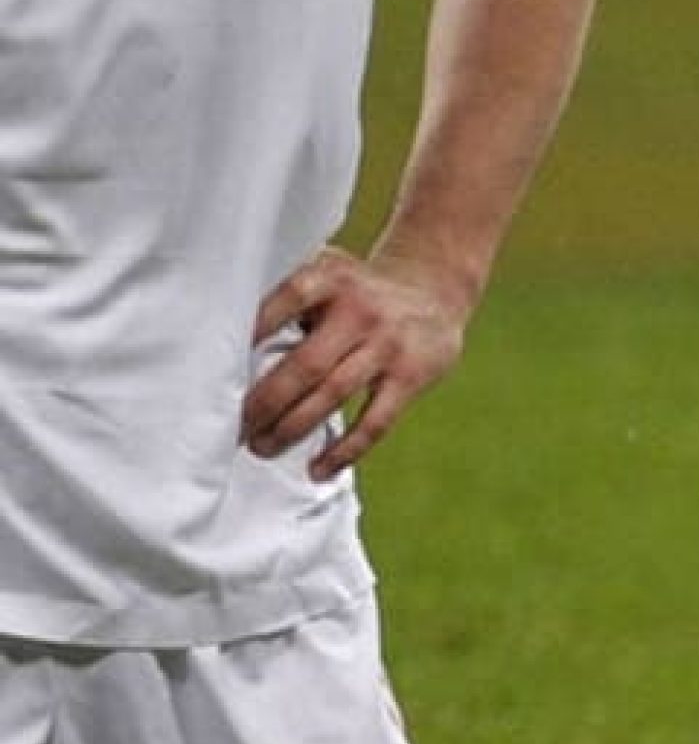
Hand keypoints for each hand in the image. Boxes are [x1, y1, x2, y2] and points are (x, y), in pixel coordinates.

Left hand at [241, 245, 467, 482]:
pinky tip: (318, 468)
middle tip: (234, 431)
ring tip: (262, 449)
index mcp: (331, 278)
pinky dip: (345, 450)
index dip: (254, 331)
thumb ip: (286, 298)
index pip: (287, 300)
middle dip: (264, 404)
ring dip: (292, 429)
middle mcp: (360, 309)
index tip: (219, 366)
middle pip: (305, 364)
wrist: (434, 291)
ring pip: (333, 395)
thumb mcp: (327, 274)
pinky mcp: (411, 376)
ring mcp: (387, 344)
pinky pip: (374, 421)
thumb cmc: (356, 291)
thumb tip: (222, 344)